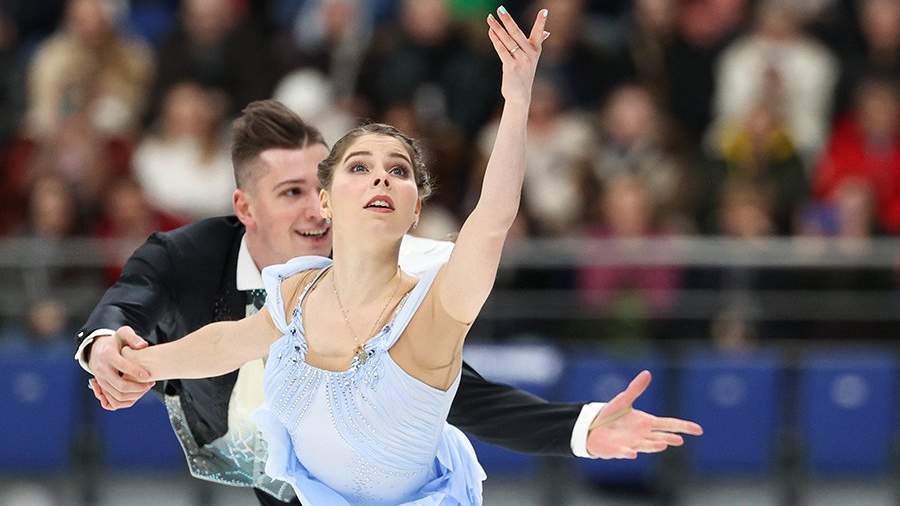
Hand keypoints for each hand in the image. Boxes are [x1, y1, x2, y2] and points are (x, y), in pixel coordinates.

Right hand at [87, 326, 154, 409]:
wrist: (96, 349)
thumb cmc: (114, 342)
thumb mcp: (123, 333)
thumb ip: (133, 337)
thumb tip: (143, 345)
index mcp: (108, 355)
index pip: (123, 366)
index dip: (137, 372)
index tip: (149, 375)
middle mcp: (102, 369)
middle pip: (120, 385)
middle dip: (138, 387)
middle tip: (150, 384)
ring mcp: (100, 380)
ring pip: (117, 396)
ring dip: (134, 395)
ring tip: (146, 388)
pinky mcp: (101, 387)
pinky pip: (112, 401)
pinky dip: (126, 400)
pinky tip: (137, 394)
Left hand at [486, 6, 548, 104]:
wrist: (520, 95)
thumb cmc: (524, 74)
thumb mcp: (532, 58)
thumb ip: (538, 43)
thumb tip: (547, 32)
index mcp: (535, 50)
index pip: (539, 33)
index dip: (541, 22)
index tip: (544, 11)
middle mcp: (530, 54)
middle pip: (517, 33)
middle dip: (508, 20)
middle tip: (500, 9)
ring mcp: (521, 61)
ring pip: (507, 40)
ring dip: (497, 28)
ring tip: (489, 18)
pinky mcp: (511, 67)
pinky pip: (502, 50)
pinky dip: (495, 40)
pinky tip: (490, 32)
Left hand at [586, 370, 702, 458]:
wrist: (593, 429)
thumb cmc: (611, 416)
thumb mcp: (623, 400)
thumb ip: (636, 388)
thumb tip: (647, 373)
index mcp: (646, 423)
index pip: (668, 424)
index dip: (683, 426)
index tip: (699, 430)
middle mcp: (642, 435)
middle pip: (660, 437)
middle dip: (669, 438)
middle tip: (680, 440)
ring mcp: (631, 443)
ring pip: (646, 445)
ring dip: (654, 446)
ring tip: (664, 445)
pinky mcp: (618, 449)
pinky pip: (624, 452)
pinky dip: (628, 452)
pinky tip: (633, 453)